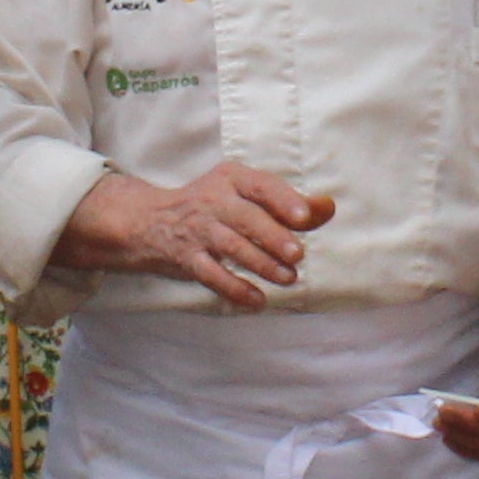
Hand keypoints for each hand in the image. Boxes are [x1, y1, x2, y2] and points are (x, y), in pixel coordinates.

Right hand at [57, 162, 329, 307]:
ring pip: (231, 248)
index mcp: (231, 178)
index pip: (261, 186)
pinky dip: (235, 289)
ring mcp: (197, 230)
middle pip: (246, 218)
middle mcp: (213, 200)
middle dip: (273, 237)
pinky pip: (211, 275)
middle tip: (298, 255)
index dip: (283, 201)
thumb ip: (290, 204)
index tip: (305, 219)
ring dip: (261, 264)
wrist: (150, 221)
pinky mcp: (186, 258)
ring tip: (289, 278)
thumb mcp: (246, 195)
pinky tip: (258, 300)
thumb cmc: (214, 206)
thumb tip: (328, 207)